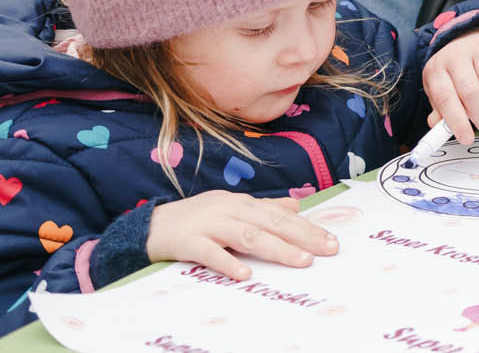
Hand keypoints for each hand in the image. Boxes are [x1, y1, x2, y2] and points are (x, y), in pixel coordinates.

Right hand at [148, 190, 338, 280]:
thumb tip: (296, 207)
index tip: (330, 241)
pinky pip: (210, 253)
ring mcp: (208, 225)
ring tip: (300, 261)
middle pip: (270, 223)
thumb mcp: (231, 209)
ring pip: (247, 236)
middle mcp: (229, 210)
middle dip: (302, 236)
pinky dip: (228, 263)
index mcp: (242, 203)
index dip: (307, 228)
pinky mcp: (188, 242)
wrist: (148, 227)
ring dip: (276, 248)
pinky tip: (245, 275)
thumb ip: (263, 209)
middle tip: (327, 250)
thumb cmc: (195, 219)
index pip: (281, 216)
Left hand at [423, 29, 478, 145]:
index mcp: (437, 69)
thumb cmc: (455, 70)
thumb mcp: (441, 89)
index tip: (467, 138)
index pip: (445, 98)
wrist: (468, 39)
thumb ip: (440, 110)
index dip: (457, 121)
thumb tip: (438, 127)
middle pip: (470, 92)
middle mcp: (456, 54)